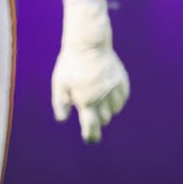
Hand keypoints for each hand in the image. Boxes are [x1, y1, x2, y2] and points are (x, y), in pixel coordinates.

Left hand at [51, 0, 129, 142]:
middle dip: (98, 119)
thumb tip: (63, 119)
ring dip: (107, 110)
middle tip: (92, 115)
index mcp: (85, 100)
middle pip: (104, 119)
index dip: (91, 135)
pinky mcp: (122, 81)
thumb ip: (60, 103)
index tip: (91, 139)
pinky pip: (122, 99)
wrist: (89, 44)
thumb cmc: (71, 64)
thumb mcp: (60, 83)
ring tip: (99, 102)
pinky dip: (117, 101)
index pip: (91, 125)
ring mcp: (114, 89)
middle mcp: (102, 97)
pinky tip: (109, 96)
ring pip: (115, 110)